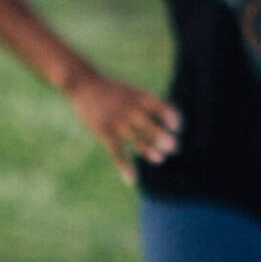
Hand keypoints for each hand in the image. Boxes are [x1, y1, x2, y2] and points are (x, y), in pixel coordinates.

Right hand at [63, 71, 181, 183]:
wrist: (83, 83)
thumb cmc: (109, 88)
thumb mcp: (129, 90)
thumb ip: (144, 104)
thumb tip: (164, 117)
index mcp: (138, 96)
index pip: (159, 106)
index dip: (170, 116)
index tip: (177, 126)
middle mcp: (129, 108)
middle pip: (149, 125)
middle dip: (162, 137)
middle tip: (173, 147)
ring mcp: (117, 120)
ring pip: (136, 139)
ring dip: (148, 150)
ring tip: (159, 159)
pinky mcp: (104, 131)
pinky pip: (116, 151)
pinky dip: (124, 166)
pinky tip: (131, 179)